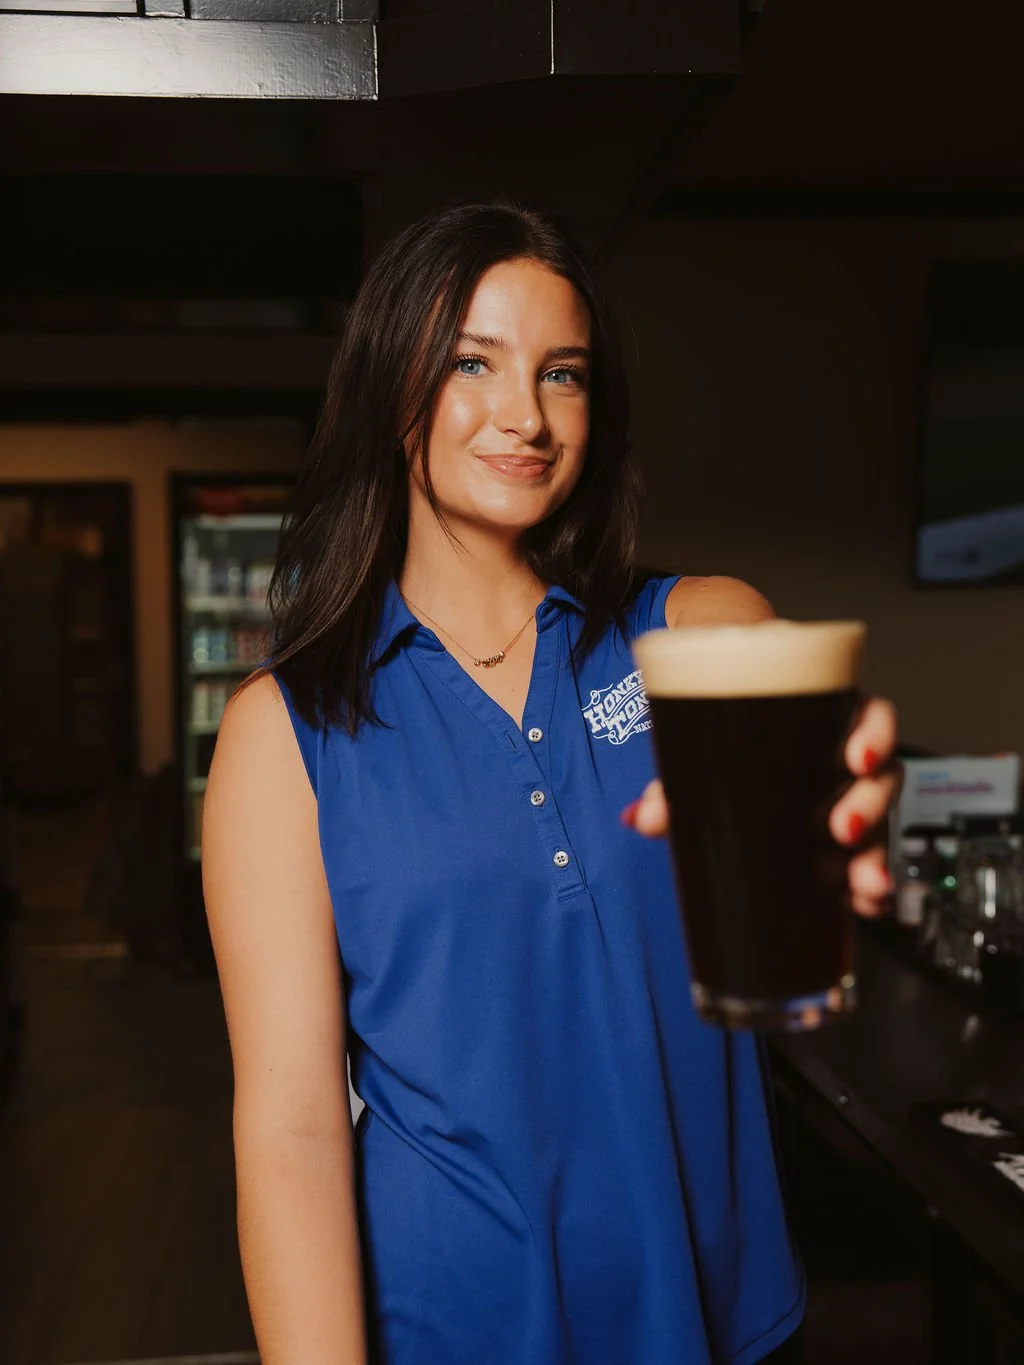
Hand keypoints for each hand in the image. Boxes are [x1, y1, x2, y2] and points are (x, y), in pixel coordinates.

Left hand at [621, 697, 900, 918]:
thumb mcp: (699, 774)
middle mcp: (845, 769)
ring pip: (883, 827)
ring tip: (863, 885)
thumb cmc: (726, 773)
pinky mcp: (850, 853)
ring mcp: (854, 811)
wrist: (727, 816)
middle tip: (843, 829)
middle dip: (870, 804)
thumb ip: (672, 791)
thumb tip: (642, 817)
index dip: (875, 733)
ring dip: (876, 857)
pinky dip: (872, 892)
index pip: (869, 716)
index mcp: (821, 729)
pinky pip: (874, 869)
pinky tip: (863, 906)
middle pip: (882, 776)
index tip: (858, 758)